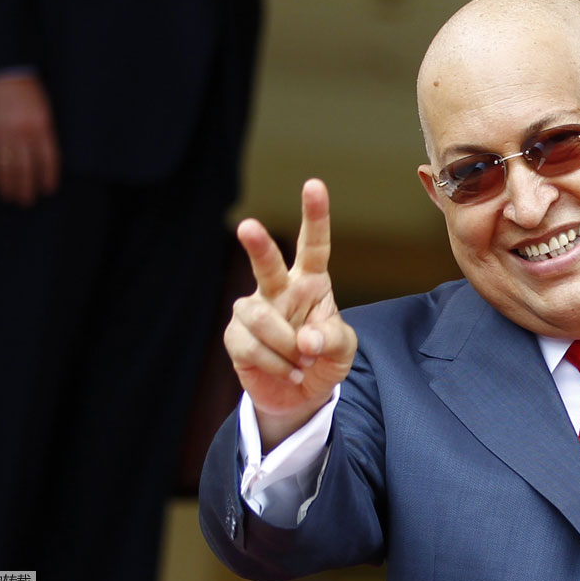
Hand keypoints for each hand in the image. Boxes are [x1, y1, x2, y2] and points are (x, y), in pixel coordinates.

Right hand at [0, 73, 60, 206]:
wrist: (1, 70)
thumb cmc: (28, 91)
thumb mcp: (45, 110)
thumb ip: (45, 134)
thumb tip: (44, 162)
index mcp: (42, 126)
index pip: (48, 160)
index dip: (48, 178)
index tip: (47, 190)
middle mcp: (22, 132)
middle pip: (25, 169)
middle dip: (25, 189)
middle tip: (25, 201)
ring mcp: (0, 132)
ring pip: (4, 167)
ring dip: (6, 186)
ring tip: (8, 196)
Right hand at [224, 179, 356, 451]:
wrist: (299, 395)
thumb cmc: (324, 360)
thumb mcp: (343, 351)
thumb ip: (332, 340)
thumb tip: (305, 340)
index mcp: (311, 281)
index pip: (313, 245)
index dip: (315, 216)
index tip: (314, 185)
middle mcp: (279, 289)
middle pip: (267, 264)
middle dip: (258, 246)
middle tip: (248, 227)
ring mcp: (254, 310)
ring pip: (262, 318)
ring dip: (286, 348)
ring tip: (301, 364)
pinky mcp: (236, 335)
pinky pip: (252, 346)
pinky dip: (276, 365)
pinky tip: (288, 372)